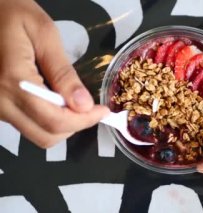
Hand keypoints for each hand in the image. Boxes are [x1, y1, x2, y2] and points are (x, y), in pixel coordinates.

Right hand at [0, 0, 108, 147]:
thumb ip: (63, 73)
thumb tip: (83, 105)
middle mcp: (0, 101)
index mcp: (13, 81)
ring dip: (62, 124)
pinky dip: (48, 119)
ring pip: (37, 134)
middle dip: (75, 125)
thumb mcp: (44, 35)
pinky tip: (57, 100)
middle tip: (92, 108)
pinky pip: (27, 124)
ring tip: (75, 102)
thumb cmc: (12, 14)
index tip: (102, 111)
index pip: (55, 120)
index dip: (84, 121)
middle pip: (46, 135)